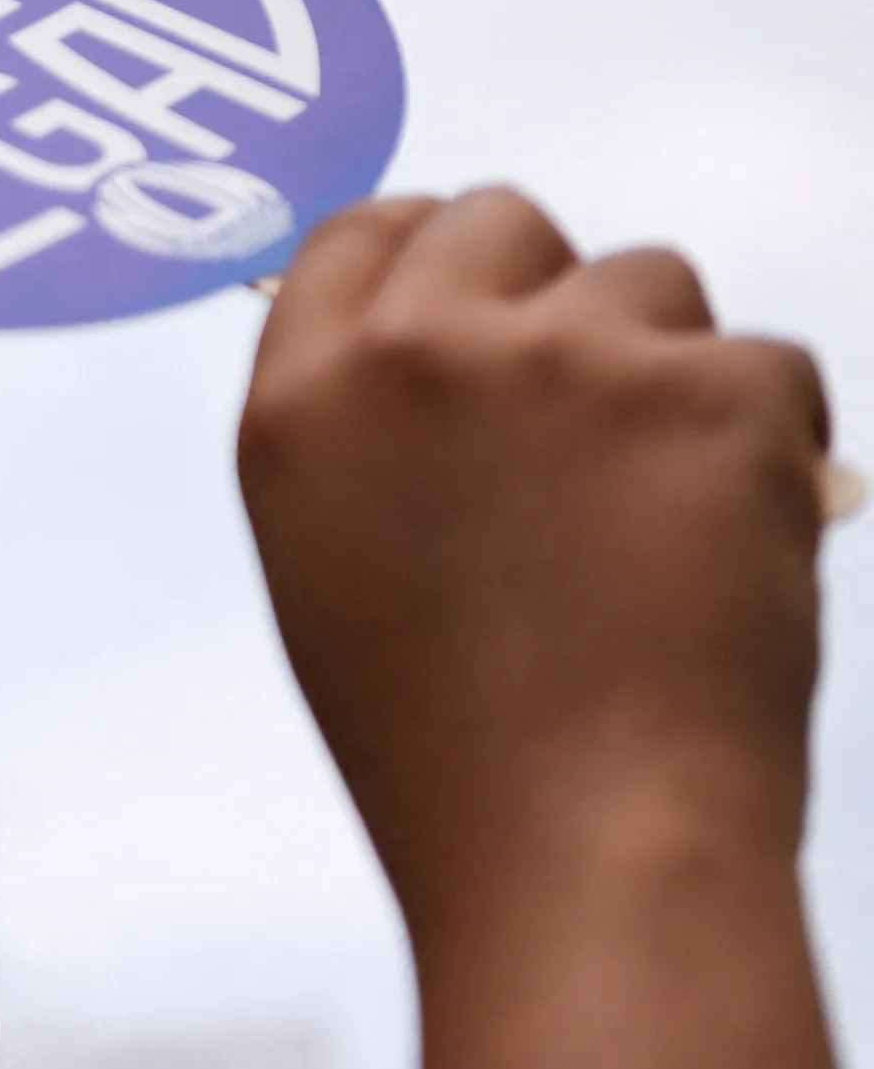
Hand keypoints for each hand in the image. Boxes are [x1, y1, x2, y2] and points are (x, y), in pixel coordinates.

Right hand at [238, 188, 828, 935]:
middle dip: (550, 294)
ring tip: (655, 519)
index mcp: (302, 403)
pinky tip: (728, 552)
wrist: (582, 848)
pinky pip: (766, 365)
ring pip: (649, 280)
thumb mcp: (331, 566)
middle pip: (501, 220)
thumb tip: (449, 349)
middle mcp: (418, 352)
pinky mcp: (712, 387)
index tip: (477, 293)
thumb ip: (363, 432)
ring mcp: (568, 358)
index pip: (358, 235)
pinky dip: (766, 443)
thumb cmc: (451, 749)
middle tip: (587, 413)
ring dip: (665, 367)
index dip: (426, 255)